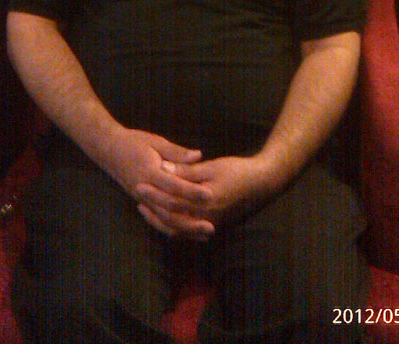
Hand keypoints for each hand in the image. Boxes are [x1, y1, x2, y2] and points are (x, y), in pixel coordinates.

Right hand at [103, 127, 213, 239]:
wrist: (108, 149)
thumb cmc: (133, 142)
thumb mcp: (155, 141)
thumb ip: (176, 152)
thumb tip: (198, 155)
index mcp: (149, 172)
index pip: (173, 186)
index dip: (192, 192)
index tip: (210, 195)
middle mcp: (145, 190)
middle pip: (169, 210)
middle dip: (190, 220)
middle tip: (210, 226)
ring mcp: (142, 199)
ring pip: (163, 220)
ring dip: (184, 229)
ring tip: (203, 235)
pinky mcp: (142, 203)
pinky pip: (158, 220)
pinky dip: (173, 228)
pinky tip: (188, 232)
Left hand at [137, 154, 269, 231]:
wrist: (260, 184)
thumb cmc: (237, 171)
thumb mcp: (211, 167)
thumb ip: (187, 171)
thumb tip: (163, 168)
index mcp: (204, 202)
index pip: (172, 201)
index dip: (154, 193)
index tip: (139, 184)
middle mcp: (205, 218)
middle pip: (172, 219)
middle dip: (153, 208)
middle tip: (138, 196)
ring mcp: (209, 224)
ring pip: (178, 230)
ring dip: (160, 220)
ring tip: (146, 207)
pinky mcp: (211, 225)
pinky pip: (187, 231)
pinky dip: (173, 225)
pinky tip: (163, 216)